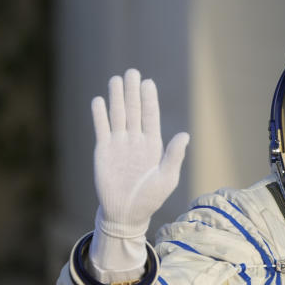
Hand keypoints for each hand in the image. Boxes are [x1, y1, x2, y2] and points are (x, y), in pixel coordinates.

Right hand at [92, 69, 188, 238]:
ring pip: (118, 116)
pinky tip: (99, 101)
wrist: (126, 213)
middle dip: (132, 92)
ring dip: (116, 98)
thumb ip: (174, 157)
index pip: (151, 117)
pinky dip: (99, 115)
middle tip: (132, 72)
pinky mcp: (103, 151)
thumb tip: (185, 135)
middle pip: (134, 111)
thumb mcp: (166, 179)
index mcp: (153, 145)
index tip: (148, 82)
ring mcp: (118, 144)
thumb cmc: (150, 198)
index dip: (149, 99)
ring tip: (116, 80)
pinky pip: (101, 129)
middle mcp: (135, 140)